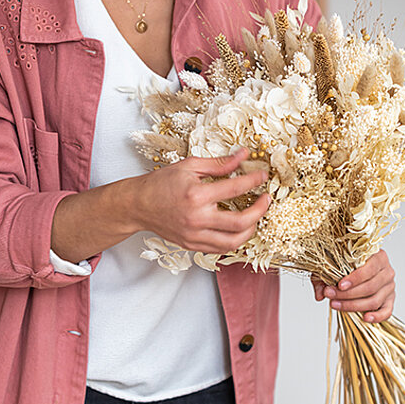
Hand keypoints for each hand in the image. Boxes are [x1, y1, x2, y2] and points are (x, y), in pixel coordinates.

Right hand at [131, 148, 270, 253]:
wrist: (138, 205)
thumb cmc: (160, 184)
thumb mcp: (189, 166)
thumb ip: (219, 164)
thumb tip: (242, 155)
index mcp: (196, 195)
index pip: (235, 188)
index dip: (253, 181)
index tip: (262, 176)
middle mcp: (197, 219)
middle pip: (240, 222)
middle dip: (260, 211)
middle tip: (266, 200)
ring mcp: (195, 235)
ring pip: (233, 242)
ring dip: (250, 229)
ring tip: (255, 217)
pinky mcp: (192, 245)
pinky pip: (220, 248)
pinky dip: (234, 240)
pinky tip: (238, 229)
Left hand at [311, 250, 395, 322]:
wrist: (359, 265)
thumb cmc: (348, 262)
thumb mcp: (333, 264)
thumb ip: (324, 277)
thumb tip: (320, 295)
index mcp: (379, 257)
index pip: (369, 269)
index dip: (354, 279)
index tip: (339, 285)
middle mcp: (387, 272)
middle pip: (370, 287)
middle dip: (348, 294)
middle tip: (330, 295)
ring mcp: (390, 287)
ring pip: (374, 300)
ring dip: (353, 305)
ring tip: (335, 305)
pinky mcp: (390, 300)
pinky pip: (387, 311)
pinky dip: (377, 317)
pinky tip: (365, 318)